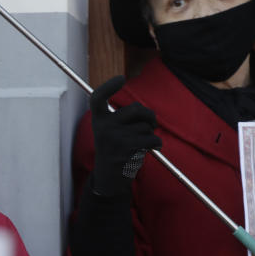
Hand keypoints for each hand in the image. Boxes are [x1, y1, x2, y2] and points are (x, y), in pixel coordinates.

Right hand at [90, 75, 160, 195]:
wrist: (109, 177)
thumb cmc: (115, 150)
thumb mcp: (110, 131)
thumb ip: (122, 118)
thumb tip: (145, 112)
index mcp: (98, 120)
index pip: (98, 98)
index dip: (108, 86)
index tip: (121, 78)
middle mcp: (103, 126)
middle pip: (135, 109)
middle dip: (148, 115)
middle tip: (151, 123)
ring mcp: (114, 137)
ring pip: (145, 126)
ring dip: (149, 134)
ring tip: (140, 145)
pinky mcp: (127, 148)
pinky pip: (152, 139)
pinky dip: (156, 144)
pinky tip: (151, 149)